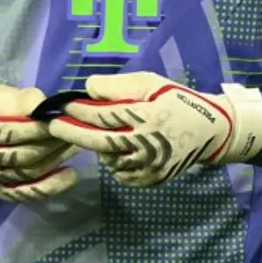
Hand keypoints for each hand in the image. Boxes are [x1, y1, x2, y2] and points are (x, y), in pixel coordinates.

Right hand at [0, 84, 79, 202]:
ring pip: (28, 174)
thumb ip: (16, 99)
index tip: (61, 117)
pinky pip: (26, 193)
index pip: (12, 132)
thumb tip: (43, 103)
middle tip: (73, 131)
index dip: (39, 127)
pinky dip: (50, 187)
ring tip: (75, 146)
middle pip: (23, 155)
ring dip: (56, 161)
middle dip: (52, 143)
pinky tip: (70, 176)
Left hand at [46, 72, 261, 186]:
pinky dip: (113, 161)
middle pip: (101, 142)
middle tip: (51, 127)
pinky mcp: (152, 179)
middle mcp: (149, 144)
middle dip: (72, 134)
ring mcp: (151, 166)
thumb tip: (88, 88)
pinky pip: (121, 173)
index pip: (104, 115)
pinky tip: (117, 148)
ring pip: (109, 159)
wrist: (210, 131)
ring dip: (97, 146)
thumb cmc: (176, 99)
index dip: (79, 110)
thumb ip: (118, 85)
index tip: (61, 105)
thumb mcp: (150, 83)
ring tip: (96, 133)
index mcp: (149, 117)